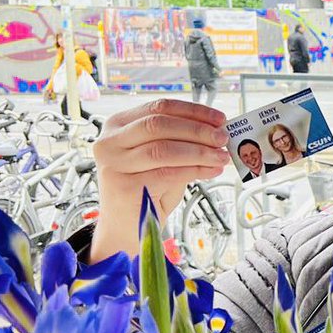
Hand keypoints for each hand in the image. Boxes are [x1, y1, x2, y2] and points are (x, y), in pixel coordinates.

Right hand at [90, 100, 230, 260]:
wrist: (128, 225)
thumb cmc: (148, 187)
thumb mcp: (162, 157)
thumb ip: (180, 141)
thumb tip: (216, 131)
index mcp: (118, 125)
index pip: (158, 107)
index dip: (193, 111)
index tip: (219, 119)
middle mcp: (109, 141)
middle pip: (159, 125)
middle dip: (197, 130)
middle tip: (223, 138)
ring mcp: (113, 164)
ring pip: (163, 149)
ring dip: (199, 151)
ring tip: (222, 157)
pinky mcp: (123, 187)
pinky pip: (167, 173)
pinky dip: (195, 170)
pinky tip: (211, 170)